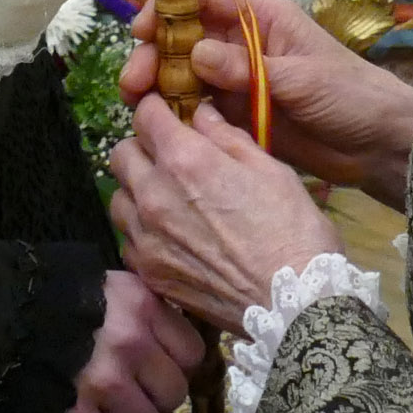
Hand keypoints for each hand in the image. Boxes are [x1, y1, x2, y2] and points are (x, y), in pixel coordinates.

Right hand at [59, 268, 209, 412]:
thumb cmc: (46, 297)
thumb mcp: (100, 284)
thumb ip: (138, 306)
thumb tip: (171, 339)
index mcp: (138, 303)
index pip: (192, 352)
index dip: (174, 363)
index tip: (155, 366)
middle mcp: (129, 341)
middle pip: (173, 393)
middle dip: (152, 397)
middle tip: (127, 392)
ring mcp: (103, 382)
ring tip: (103, 411)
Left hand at [108, 98, 345, 334]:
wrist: (294, 303)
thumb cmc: (291, 229)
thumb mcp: (269, 168)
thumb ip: (226, 136)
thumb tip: (200, 114)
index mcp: (184, 159)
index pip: (144, 114)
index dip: (157, 109)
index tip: (169, 115)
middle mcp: (154, 194)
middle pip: (122, 154)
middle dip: (142, 148)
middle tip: (170, 159)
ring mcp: (146, 236)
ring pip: (119, 197)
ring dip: (137, 191)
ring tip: (168, 201)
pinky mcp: (148, 271)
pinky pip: (128, 240)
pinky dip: (143, 232)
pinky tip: (170, 237)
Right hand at [119, 0, 412, 208]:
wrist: (378, 145)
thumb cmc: (351, 95)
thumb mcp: (302, 78)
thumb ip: (249, 67)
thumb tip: (196, 54)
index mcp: (260, 17)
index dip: (167, 8)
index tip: (141, 30)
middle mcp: (240, 43)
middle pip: (182, 38)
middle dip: (154, 54)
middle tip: (134, 81)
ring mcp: (235, 80)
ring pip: (182, 74)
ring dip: (156, 85)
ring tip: (137, 103)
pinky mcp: (234, 115)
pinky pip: (195, 108)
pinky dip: (174, 114)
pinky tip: (158, 126)